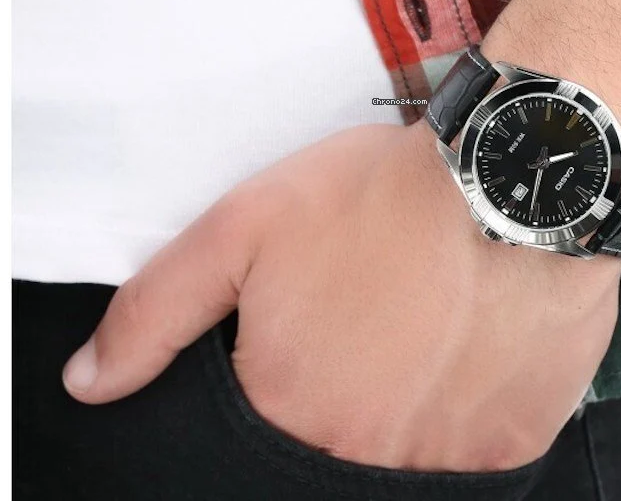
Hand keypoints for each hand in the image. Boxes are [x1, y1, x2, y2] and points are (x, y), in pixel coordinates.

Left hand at [63, 120, 620, 471]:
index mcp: (292, 408)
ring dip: (409, 382)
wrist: (512, 180)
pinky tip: (469, 332)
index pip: (265, 420)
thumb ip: (157, 309)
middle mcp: (364, 452)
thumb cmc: (386, 197)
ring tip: (427, 309)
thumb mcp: (246, 227)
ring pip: (406, 436)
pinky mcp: (510, 443)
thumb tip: (90, 382)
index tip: (324, 320)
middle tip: (379, 305)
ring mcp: (444, 457)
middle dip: (350, 370)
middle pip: (338, 430)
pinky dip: (465, 393)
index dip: (292, 359)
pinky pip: (470, 438)